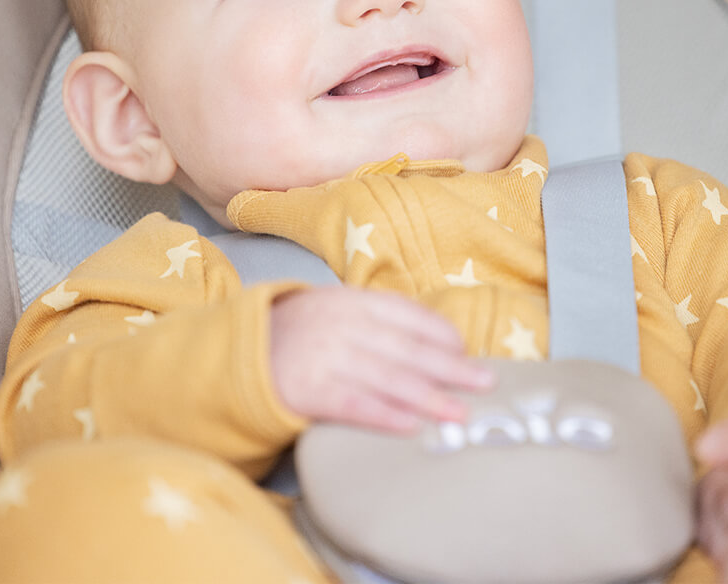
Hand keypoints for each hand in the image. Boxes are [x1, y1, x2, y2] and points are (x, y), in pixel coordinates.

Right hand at [269, 286, 494, 433]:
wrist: (244, 351)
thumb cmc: (305, 332)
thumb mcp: (339, 309)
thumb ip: (382, 321)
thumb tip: (442, 342)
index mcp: (354, 301)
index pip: (408, 315)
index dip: (441, 334)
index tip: (466, 351)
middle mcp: (343, 326)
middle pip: (406, 349)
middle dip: (449, 368)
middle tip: (483, 383)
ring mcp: (325, 358)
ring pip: (387, 379)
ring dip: (428, 398)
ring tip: (458, 412)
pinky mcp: (309, 391)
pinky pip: (353, 405)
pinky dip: (384, 415)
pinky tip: (410, 426)